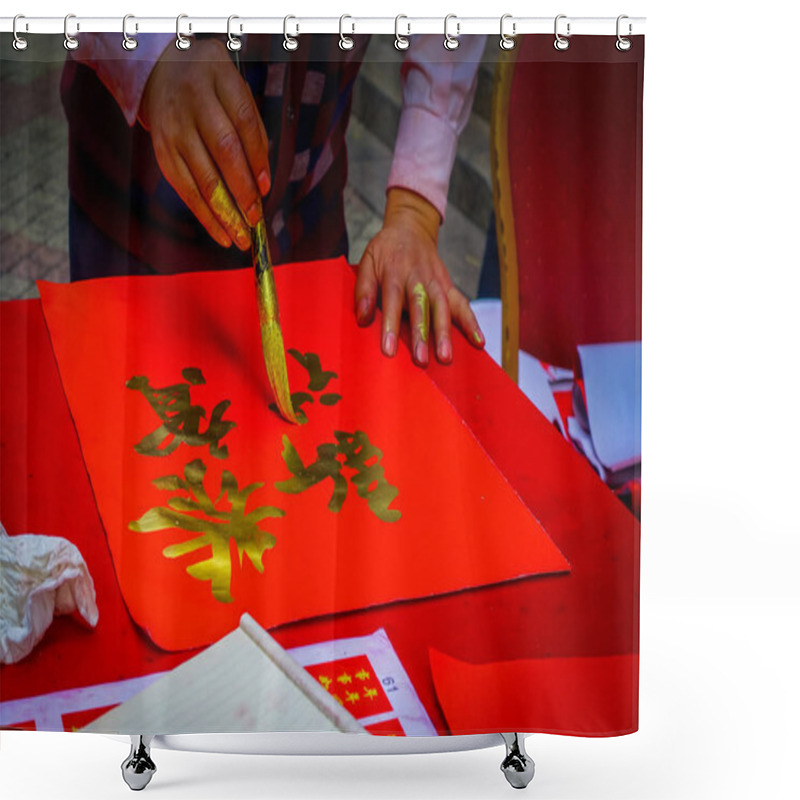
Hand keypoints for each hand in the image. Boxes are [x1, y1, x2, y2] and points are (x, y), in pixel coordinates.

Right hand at [139, 39, 269, 250]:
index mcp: (219, 78)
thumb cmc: (210, 87)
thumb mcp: (235, 90)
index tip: (266, 189)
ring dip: (224, 213)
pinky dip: (204, 215)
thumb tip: (262, 181)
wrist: (158, 69)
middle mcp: (193, 102)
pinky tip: (221, 233)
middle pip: (224, 150)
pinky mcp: (162, 151)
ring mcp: (174, 128)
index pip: (244, 121)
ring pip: (202, 177)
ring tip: (241, 238)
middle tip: (256, 220)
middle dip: (243, 190)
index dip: (257, 158)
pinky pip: (184, 189)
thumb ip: (252, 129)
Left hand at [355, 188, 484, 366]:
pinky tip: (479, 341)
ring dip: (445, 333)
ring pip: (443, 308)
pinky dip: (471, 322)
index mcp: (394, 271)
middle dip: (422, 334)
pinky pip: (462, 303)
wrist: (410, 228)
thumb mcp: (367, 261)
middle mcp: (417, 277)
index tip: (389, 350)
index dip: (391, 325)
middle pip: (421, 307)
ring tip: (446, 357)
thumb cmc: (385, 250)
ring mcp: (436, 281)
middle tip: (421, 360)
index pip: (393, 301)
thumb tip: (363, 318)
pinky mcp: (448, 285)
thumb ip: (364, 289)